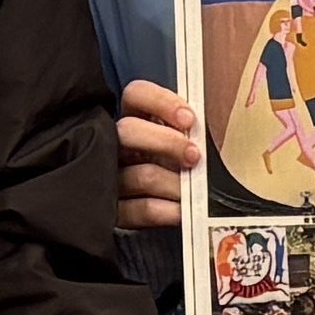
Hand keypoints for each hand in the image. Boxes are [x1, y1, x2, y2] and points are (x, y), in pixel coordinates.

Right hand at [114, 77, 200, 232]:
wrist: (163, 218)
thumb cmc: (178, 172)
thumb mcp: (183, 145)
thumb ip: (188, 132)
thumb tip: (203, 130)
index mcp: (134, 121)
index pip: (136, 95)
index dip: (161, 102)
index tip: (188, 119)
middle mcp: (115, 145)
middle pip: (129, 130)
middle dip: (167, 142)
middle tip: (193, 156)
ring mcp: (111, 179)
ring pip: (139, 174)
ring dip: (173, 182)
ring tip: (192, 191)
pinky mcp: (115, 213)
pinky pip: (140, 210)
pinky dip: (166, 210)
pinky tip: (181, 211)